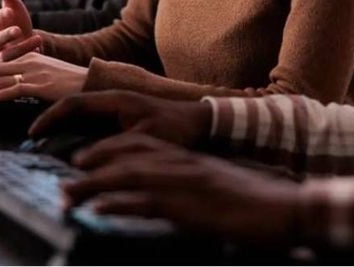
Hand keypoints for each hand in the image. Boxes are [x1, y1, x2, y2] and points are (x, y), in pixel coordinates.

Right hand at [0, 0, 39, 60]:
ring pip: (6, 55)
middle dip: (6, 35)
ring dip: (22, 47)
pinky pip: (17, 63)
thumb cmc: (16, 20)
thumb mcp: (13, 6)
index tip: (10, 10)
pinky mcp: (12, 64)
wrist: (27, 38)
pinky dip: (28, 55)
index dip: (0, 16)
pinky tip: (39, 49)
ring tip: (37, 38)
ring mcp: (1, 54)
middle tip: (18, 29)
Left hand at [0, 53, 86, 101]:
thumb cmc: (69, 81)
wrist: (90, 81)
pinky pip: (12, 90)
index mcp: (29, 56)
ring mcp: (33, 73)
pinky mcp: (39, 85)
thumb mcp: (47, 71)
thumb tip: (12, 88)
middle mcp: (29, 61)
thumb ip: (29, 75)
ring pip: (0, 79)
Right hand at [30, 90, 210, 148]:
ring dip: (63, 124)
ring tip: (46, 144)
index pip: (74, 103)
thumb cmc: (178, 129)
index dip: (51, 116)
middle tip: (33, 140)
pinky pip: (93, 119)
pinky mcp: (124, 115)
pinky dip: (77, 129)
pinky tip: (72, 147)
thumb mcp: (147, 141)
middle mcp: (115, 98)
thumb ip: (117, 151)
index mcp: (117, 99)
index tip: (34, 132)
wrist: (202, 121)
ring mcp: (119, 105)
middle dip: (51, 119)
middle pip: (74, 105)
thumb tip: (86, 165)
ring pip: (82, 112)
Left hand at [64, 135, 300, 245]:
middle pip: (129, 152)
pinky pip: (145, 202)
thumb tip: (169, 201)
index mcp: (189, 160)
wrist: (285, 209)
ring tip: (68, 194)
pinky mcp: (189, 207)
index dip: (110, 148)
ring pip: (128, 174)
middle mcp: (183, 164)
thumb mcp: (216, 191)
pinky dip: (117, 204)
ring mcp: (185, 183)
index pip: (142, 144)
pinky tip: (98, 210)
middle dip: (95, 160)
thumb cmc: (254, 206)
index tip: (86, 158)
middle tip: (69, 172)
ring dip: (94, 184)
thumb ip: (191, 191)